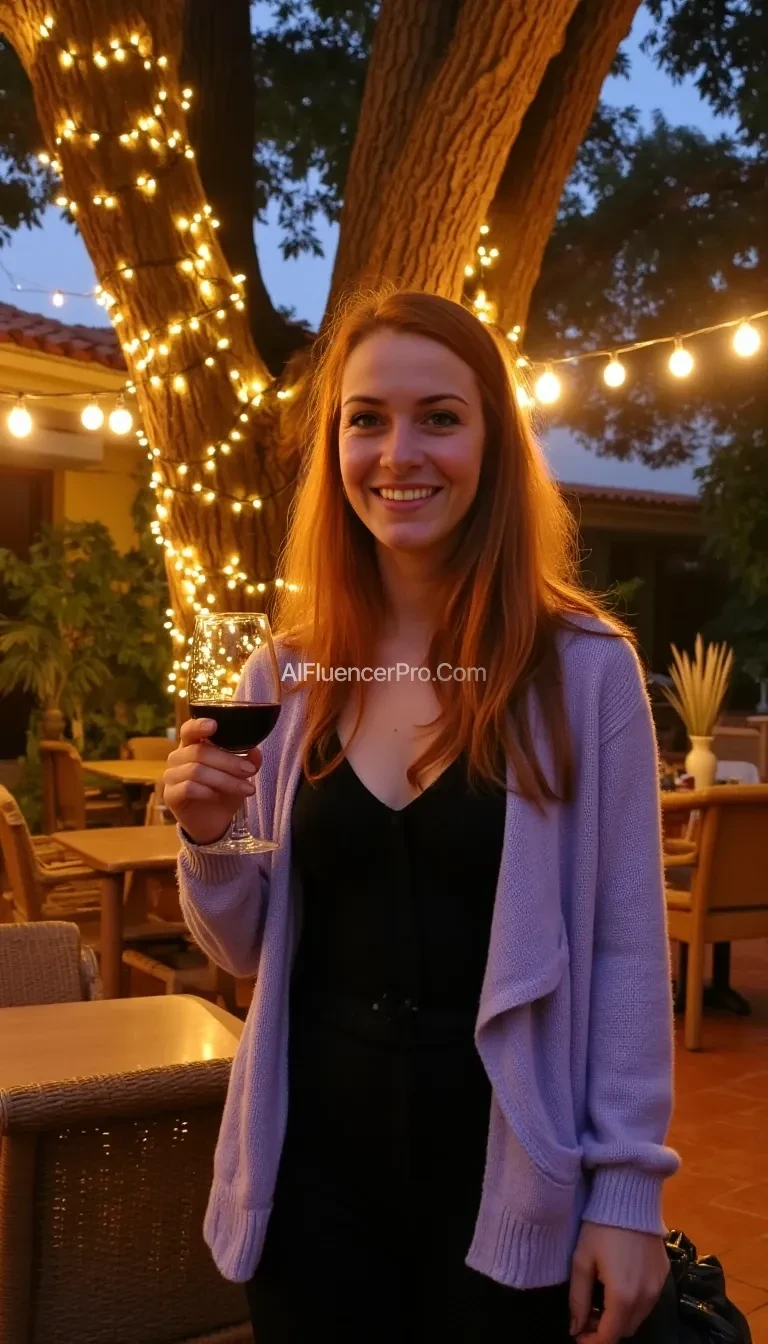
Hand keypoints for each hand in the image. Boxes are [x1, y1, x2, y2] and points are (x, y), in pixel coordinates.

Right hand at [163, 716, 261, 845]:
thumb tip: (255, 751)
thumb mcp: (240, 775)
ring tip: (246, 788)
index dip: (199, 725)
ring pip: (197, 771)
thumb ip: (248, 761)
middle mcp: (178, 757)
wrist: (213, 822)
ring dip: (225, 779)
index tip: (214, 725)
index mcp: (192, 745)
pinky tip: (217, 796)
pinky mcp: (170, 795)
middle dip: (229, 761)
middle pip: (200, 752)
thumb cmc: (224, 791)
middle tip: (250, 770)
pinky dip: (206, 791)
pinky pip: (188, 788)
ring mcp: (171, 776)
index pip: (189, 729)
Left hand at [569, 1222, 668, 1342]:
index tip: (578, 1335)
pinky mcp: (664, 1275)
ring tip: (601, 1303)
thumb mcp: (582, 1260)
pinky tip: (619, 1287)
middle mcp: (646, 1298)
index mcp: (623, 1297)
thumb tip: (575, 1328)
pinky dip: (634, 1304)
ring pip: (639, 1318)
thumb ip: (578, 1299)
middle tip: (587, 1317)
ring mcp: (658, 1287)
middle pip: (625, 1330)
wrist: (630, 1197)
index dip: (592, 1342)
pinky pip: (648, 1301)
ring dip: (620, 1318)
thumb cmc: (599, 1227)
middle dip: (605, 1330)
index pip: (609, 1337)